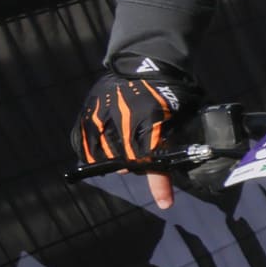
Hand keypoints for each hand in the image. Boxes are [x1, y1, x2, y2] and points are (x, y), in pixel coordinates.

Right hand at [71, 56, 187, 211]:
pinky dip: (90, 151)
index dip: (159, 183)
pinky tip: (99, 151)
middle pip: (125, 162)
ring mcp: (99, 116)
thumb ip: (175, 141)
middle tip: (140, 160)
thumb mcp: (182, 114)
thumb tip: (184, 166)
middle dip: (134, 165)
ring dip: (112, 160)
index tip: (166, 203)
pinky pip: (81, 142)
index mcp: (149, 121)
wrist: (144, 63)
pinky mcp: (86, 113)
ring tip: (121, 153)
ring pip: (100, 155)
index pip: (151, 161)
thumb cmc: (170, 91)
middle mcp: (121, 121)